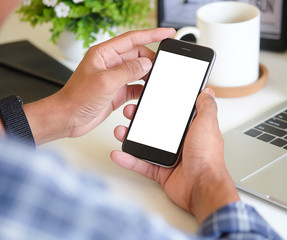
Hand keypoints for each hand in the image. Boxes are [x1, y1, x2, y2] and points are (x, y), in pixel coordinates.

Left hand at [22, 28, 175, 144]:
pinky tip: (146, 93)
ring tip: (156, 81)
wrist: (67, 118)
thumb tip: (145, 64)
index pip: (132, 39)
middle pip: (137, 55)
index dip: (151, 34)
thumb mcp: (105, 82)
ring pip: (138, 71)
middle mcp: (110, 64)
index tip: (167, 33)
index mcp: (104, 54)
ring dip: (147, 76)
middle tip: (163, 66)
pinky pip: (135, 86)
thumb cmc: (76, 98)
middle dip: (151, 60)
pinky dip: (142, 89)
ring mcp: (114, 78)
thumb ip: (128, 71)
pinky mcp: (117, 91)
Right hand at [111, 88, 239, 222]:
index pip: (174, 115)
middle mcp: (181, 144)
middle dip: (140, 120)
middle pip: (156, 128)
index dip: (161, 106)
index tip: (148, 99)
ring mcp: (170, 158)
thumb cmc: (208, 158)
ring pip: (146, 145)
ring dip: (131, 138)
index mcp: (191, 130)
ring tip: (120, 131)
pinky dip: (130, 160)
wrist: (202, 188)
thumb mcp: (207, 124)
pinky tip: (120, 153)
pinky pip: (142, 164)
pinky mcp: (162, 172)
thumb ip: (206, 107)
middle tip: (130, 112)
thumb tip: (206, 92)